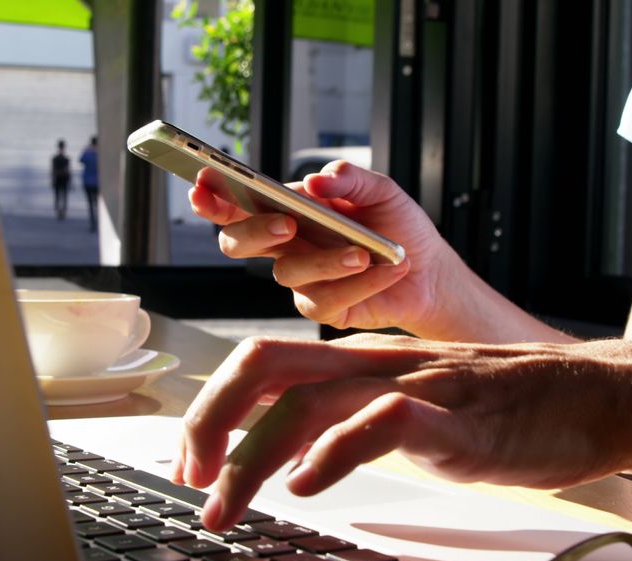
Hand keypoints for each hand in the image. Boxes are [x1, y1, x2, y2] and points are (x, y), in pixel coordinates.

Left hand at [173, 334, 631, 530]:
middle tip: (189, 479)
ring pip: (307, 400)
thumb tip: (286, 455)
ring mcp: (414, 384)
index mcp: (358, 362)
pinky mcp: (455, 414)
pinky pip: (381, 421)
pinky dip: (333, 454)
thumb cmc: (501, 407)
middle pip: (262, 366)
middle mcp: (373, 363)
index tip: (191, 464)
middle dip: (208, 421)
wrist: (595, 396)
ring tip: (227, 507)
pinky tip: (307, 486)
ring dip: (251, 457)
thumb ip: (348, 418)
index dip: (211, 410)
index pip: (259, 364)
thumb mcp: (407, 406)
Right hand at [189, 161, 450, 330]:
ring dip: (325, 260)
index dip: (212, 198)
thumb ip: (350, 179)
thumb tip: (317, 180)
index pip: (236, 205)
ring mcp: (300, 281)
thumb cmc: (396, 226)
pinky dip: (359, 283)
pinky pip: (325, 300)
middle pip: (237, 244)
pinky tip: (387, 269)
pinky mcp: (323, 311)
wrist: (430, 271)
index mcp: (287, 212)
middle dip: (254, 232)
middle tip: (286, 224)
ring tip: (363, 251)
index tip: (202, 184)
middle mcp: (284, 247)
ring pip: (286, 273)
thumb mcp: (380, 191)